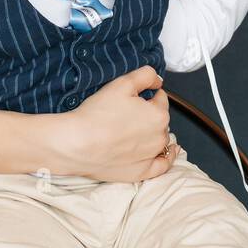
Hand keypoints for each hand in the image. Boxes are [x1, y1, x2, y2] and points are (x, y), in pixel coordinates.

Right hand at [61, 66, 175, 183]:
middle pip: (160, 119)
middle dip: (149, 114)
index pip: (160, 98)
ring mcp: (151, 156)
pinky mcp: (141, 172)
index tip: (134, 96)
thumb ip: (145, 75)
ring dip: (153, 132)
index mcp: (158, 115)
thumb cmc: (97, 115)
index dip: (147, 94)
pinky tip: (169, 151)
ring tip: (134, 130)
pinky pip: (162, 165)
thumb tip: (157, 80)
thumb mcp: (122, 83)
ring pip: (160, 139)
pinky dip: (166, 157)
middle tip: (126, 113)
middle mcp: (160, 137)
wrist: (78, 144)